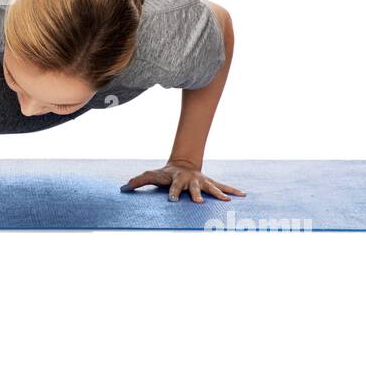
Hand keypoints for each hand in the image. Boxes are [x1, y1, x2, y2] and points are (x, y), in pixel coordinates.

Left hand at [120, 160, 244, 202]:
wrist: (182, 164)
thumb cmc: (165, 173)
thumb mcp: (152, 176)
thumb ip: (138, 181)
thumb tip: (122, 188)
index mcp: (177, 180)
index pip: (173, 187)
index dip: (172, 193)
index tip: (172, 201)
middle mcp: (191, 181)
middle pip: (194, 188)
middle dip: (196, 194)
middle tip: (198, 202)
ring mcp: (202, 182)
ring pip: (212, 187)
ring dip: (219, 193)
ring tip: (227, 200)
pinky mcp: (210, 183)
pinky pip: (223, 187)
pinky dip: (233, 190)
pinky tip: (243, 195)